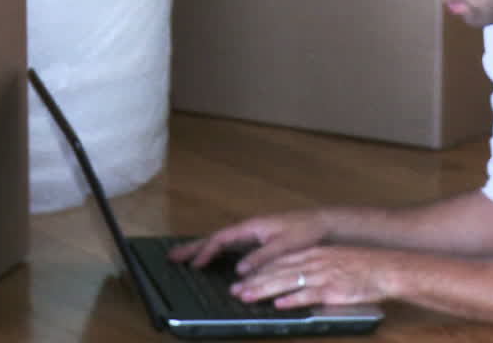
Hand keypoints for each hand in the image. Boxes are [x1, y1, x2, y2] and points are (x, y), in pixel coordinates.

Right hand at [167, 210, 333, 274]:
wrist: (320, 222)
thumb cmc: (304, 231)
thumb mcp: (284, 246)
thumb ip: (261, 257)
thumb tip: (239, 270)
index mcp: (251, 226)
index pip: (221, 239)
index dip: (206, 252)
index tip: (194, 265)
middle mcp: (247, 227)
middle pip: (214, 237)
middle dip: (192, 247)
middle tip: (172, 256)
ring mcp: (250, 232)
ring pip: (220, 240)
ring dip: (201, 248)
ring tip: (183, 256)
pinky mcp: (256, 238)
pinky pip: (229, 244)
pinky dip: (214, 250)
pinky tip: (210, 257)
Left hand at [230, 246, 404, 308]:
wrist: (386, 269)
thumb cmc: (361, 267)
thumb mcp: (332, 259)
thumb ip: (312, 266)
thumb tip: (292, 276)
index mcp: (313, 254)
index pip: (279, 261)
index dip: (258, 270)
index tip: (241, 278)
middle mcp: (314, 262)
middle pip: (277, 271)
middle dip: (254, 281)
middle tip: (234, 290)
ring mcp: (322, 276)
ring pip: (286, 282)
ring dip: (264, 290)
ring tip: (246, 296)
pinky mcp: (332, 290)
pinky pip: (308, 295)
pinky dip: (292, 300)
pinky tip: (278, 304)